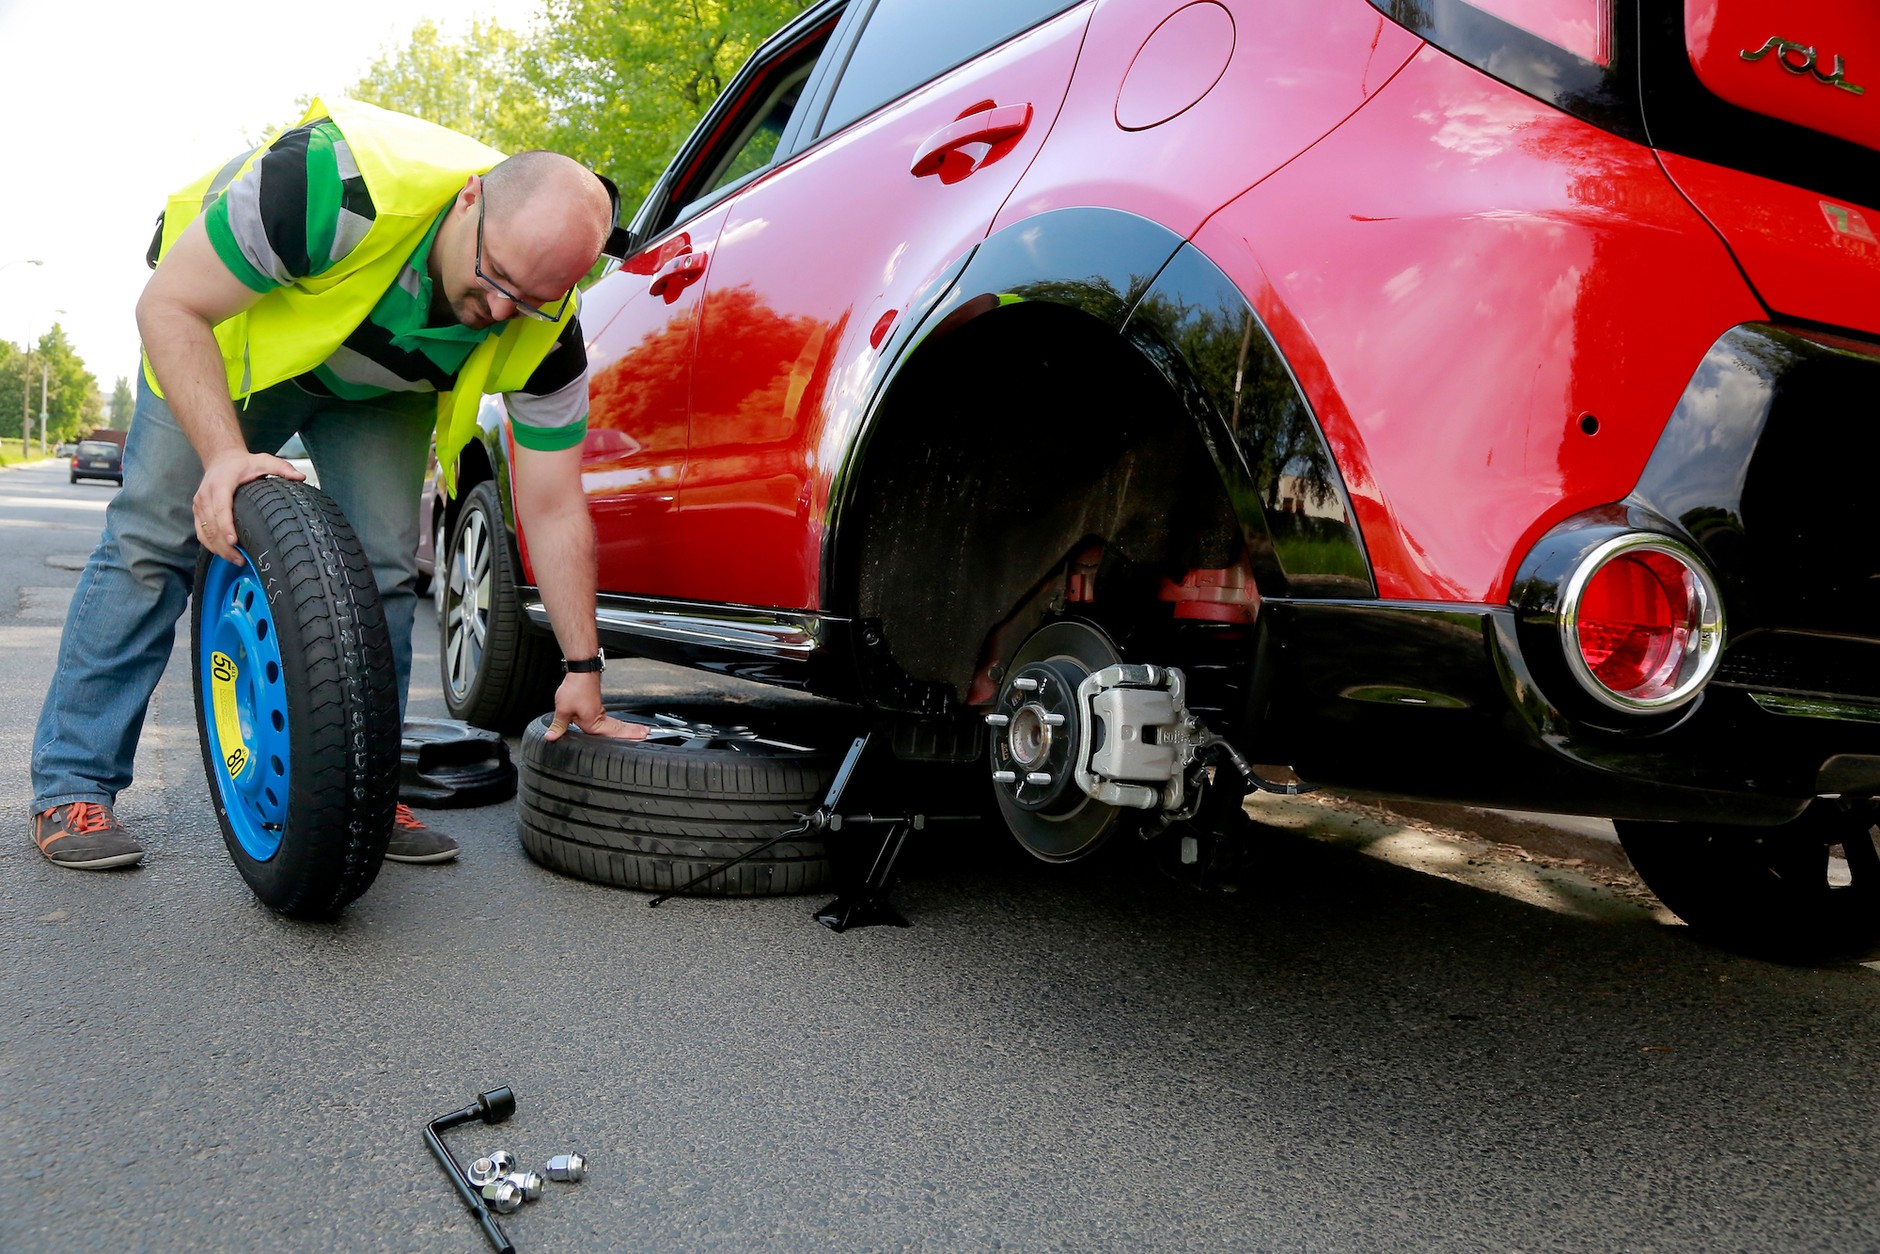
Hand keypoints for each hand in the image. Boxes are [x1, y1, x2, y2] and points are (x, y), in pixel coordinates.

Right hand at [192, 449, 304, 564]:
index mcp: (220, 484)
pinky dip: (211, 545)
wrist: (221, 459)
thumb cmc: (243, 464)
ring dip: (218, 549)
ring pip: (204, 532)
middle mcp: (206, 494)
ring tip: (235, 560)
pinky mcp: (198, 511)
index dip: (226, 526)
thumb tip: (300, 477)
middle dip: (224, 545)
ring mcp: (199, 504)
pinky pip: (201, 532)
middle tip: (240, 559)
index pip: (220, 508)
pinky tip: (225, 553)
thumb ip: (282, 468)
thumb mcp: (264, 460)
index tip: (233, 541)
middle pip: (211, 525)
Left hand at [543, 673, 647, 740]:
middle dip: (631, 732)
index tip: (639, 739)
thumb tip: (552, 737)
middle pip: (617, 729)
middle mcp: (599, 717)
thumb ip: (559, 726)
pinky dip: (617, 723)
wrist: (581, 671)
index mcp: (592, 723)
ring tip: (638, 731)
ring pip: (615, 723)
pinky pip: (609, 718)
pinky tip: (616, 725)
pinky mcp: (597, 704)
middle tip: (646, 733)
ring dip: (626, 728)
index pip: (607, 737)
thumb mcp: (563, 710)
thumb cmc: (575, 688)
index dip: (623, 739)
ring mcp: (599, 710)